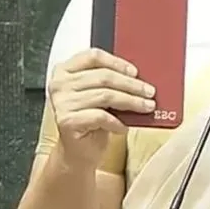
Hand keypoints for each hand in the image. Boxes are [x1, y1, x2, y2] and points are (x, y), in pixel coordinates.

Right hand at [47, 48, 155, 167]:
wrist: (78, 152)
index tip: (135, 72)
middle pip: (103, 76)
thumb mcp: (100, 95)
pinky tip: (124, 126)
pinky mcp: (66, 121)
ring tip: (146, 107)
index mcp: (66, 70)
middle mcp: (60, 84)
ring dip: (131, 101)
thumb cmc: (91, 121)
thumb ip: (112, 81)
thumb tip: (140, 76)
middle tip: (150, 92)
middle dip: (131, 85)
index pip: (93, 56)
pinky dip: (117, 121)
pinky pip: (100, 116)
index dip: (117, 62)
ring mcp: (61, 102)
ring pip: (105, 95)